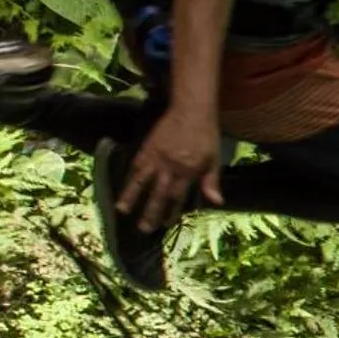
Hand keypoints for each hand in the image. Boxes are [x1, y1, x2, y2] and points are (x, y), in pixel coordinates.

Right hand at [117, 106, 222, 231]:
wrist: (191, 109)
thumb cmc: (206, 134)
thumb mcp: (214, 158)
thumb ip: (211, 181)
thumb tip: (216, 202)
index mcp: (188, 171)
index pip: (178, 197)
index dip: (171, 212)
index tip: (165, 224)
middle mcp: (170, 166)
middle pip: (158, 194)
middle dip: (150, 212)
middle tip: (143, 229)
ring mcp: (156, 157)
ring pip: (141, 180)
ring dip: (131, 196)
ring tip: (122, 210)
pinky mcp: (147, 147)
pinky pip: (136, 165)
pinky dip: (129, 177)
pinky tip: (124, 187)